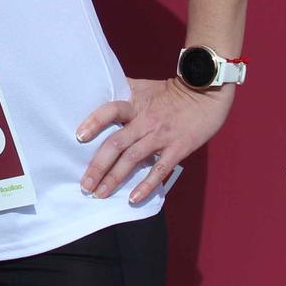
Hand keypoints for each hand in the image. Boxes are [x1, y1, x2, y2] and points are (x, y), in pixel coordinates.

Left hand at [76, 77, 232, 204]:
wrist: (206, 93)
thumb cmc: (172, 91)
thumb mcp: (144, 87)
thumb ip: (123, 91)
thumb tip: (99, 90)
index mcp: (135, 104)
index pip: (110, 110)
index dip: (94, 122)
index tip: (79, 137)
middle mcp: (145, 121)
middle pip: (116, 143)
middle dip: (98, 166)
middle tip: (85, 185)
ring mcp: (161, 136)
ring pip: (132, 159)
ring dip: (114, 178)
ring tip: (100, 194)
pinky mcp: (178, 149)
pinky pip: (159, 170)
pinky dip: (145, 185)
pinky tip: (132, 198)